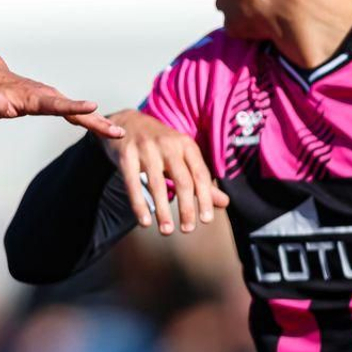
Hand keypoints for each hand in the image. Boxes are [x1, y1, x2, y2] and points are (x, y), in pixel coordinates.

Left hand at [0, 66, 119, 138]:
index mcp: (32, 98)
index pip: (56, 105)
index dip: (74, 107)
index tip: (93, 107)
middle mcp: (46, 96)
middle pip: (74, 110)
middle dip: (96, 121)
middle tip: (118, 132)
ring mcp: (50, 98)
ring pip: (77, 111)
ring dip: (98, 122)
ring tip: (118, 133)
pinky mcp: (51, 103)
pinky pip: (74, 112)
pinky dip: (90, 119)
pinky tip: (103, 127)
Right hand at [103, 109, 228, 234]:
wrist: (127, 121)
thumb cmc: (160, 144)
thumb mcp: (182, 156)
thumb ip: (200, 180)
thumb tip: (224, 203)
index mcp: (186, 145)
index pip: (200, 174)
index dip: (205, 198)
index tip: (206, 219)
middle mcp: (168, 144)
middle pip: (182, 180)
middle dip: (187, 208)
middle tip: (188, 229)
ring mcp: (146, 148)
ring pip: (157, 184)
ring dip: (163, 210)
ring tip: (167, 230)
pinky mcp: (126, 155)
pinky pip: (133, 183)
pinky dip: (139, 204)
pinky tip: (145, 221)